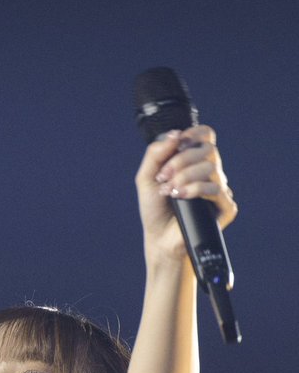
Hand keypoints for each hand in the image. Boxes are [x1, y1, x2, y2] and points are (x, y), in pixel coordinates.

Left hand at [135, 125, 236, 264]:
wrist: (159, 238)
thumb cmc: (155, 209)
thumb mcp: (147, 178)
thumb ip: (156, 153)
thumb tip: (175, 134)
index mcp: (195, 161)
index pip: (206, 136)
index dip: (194, 134)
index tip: (178, 144)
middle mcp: (210, 172)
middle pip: (208, 150)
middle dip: (181, 161)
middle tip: (163, 177)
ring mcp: (219, 189)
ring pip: (211, 169)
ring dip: (185, 177)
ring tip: (169, 191)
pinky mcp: (225, 207)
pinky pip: (217, 190)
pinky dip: (196, 190)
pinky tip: (181, 197)